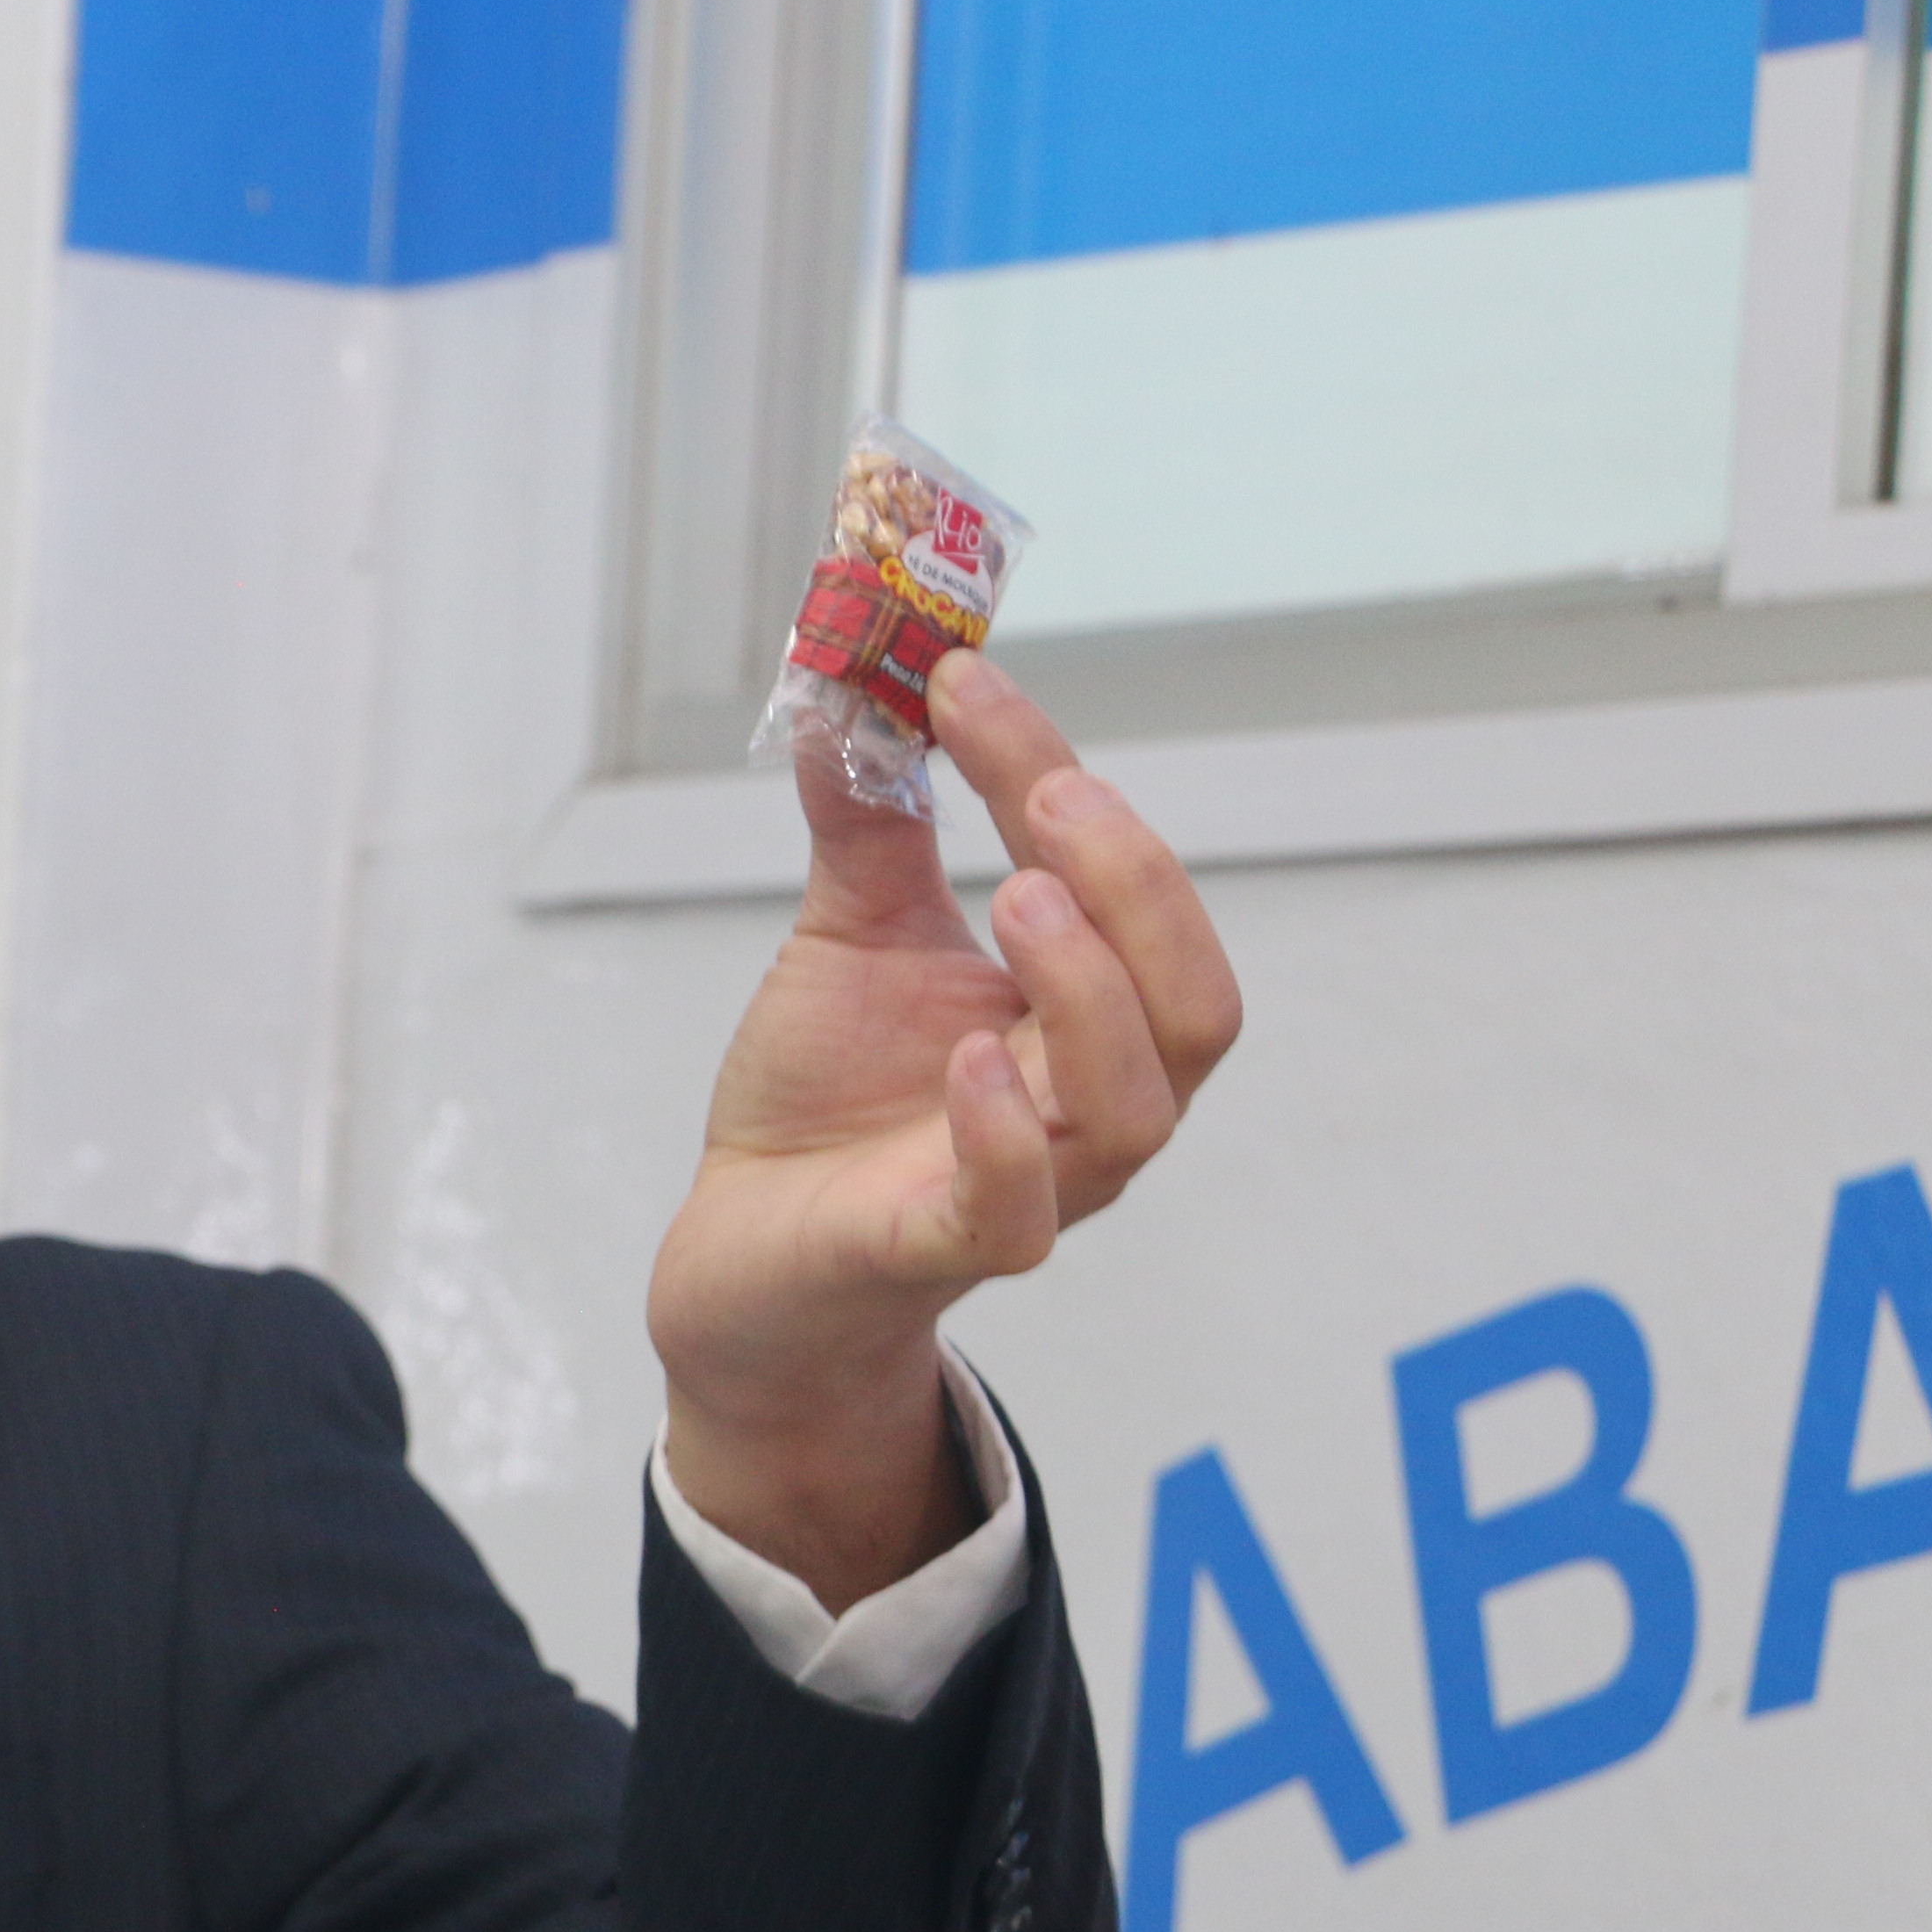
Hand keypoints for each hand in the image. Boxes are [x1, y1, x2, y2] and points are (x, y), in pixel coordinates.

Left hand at [647, 651, 1241, 1607]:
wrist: (739, 1252)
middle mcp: (1086, 1101)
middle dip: (1134, 888)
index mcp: (1082, 1013)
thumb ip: (873, 826)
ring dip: (1090, 990)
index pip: (1121, 887)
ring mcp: (1031, 1185)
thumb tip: (858, 694)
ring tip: (1015, 899)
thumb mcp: (852, 938)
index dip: (1054, 770)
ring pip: (1136, 1106)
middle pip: (1192, 1003)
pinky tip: (968, 1059)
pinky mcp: (944, 1250)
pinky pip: (1017, 1209)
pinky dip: (1005, 1133)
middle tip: (1045, 797)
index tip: (962, 679)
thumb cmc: (823, 1101)